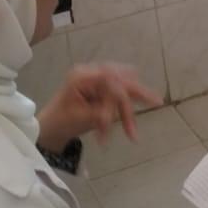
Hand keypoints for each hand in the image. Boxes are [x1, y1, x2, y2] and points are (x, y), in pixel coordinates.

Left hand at [37, 64, 162, 150]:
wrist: (49, 130)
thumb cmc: (61, 122)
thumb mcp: (82, 117)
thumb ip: (103, 109)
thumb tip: (122, 102)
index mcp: (82, 75)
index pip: (110, 76)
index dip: (124, 90)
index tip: (135, 103)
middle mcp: (91, 73)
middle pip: (120, 79)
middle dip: (137, 94)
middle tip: (157, 101)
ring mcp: (97, 82)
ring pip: (122, 91)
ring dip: (128, 112)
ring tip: (132, 134)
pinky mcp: (101, 91)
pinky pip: (118, 99)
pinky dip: (122, 114)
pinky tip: (127, 128)